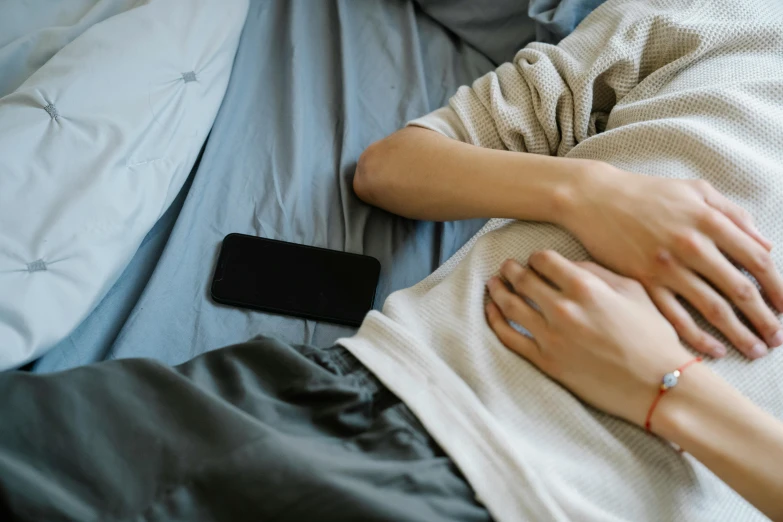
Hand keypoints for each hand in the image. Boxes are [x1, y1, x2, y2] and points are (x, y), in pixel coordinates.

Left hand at [485, 252, 693, 425]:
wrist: (658, 385)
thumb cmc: (653, 336)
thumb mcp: (633, 292)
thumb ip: (598, 273)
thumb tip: (569, 265)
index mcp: (585, 287)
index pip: (544, 260)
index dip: (536, 257)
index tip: (535, 259)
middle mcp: (563, 309)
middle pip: (522, 279)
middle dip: (511, 269)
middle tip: (506, 266)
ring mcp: (550, 336)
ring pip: (510, 306)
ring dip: (497, 290)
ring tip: (492, 283)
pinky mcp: (545, 361)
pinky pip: (509, 337)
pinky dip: (495, 320)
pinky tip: (490, 311)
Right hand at [559, 164, 782, 358]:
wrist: (595, 198)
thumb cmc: (647, 193)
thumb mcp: (695, 189)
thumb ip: (733, 214)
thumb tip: (765, 246)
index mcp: (708, 220)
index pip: (756, 261)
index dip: (778, 287)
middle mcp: (691, 246)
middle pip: (740, 291)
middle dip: (765, 319)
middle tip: (778, 339)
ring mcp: (665, 267)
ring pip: (713, 308)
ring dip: (739, 333)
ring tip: (756, 350)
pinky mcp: (642, 282)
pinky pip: (675, 316)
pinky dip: (697, 337)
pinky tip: (715, 350)